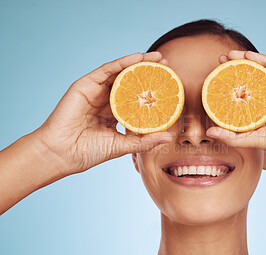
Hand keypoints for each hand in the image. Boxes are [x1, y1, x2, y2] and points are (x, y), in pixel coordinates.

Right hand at [32, 51, 171, 176]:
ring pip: (121, 73)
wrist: (63, 153)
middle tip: (168, 65)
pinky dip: (123, 62)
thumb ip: (145, 141)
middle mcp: (107, 100)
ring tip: (158, 58)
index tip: (170, 85)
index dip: (153, 91)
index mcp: (115, 113)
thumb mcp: (123, 145)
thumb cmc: (89, 151)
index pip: (137, 98)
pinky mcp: (86, 85)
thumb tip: (168, 138)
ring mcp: (96, 91)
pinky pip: (107, 70)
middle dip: (150, 73)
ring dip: (140, 63)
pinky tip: (138, 57)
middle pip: (131, 82)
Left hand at [206, 50, 265, 180]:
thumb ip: (235, 136)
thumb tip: (210, 132)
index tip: (216, 79)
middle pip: (256, 78)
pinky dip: (264, 60)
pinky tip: (249, 56)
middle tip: (219, 61)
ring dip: (248, 60)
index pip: (250, 92)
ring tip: (230, 55)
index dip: (234, 84)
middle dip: (237, 68)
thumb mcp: (256, 140)